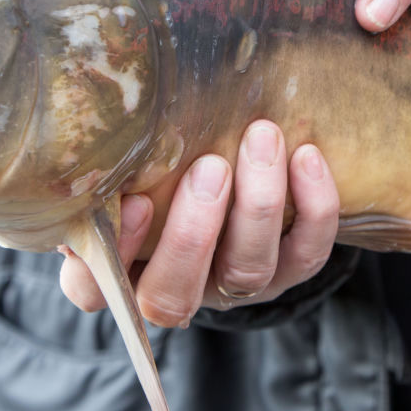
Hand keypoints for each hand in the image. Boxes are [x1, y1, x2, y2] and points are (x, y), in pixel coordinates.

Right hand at [59, 121, 339, 325]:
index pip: (95, 290)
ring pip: (247, 270)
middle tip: (209, 169)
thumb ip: (112, 158)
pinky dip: (315, 208)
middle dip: (193, 234)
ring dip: (258, 205)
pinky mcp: (287, 272)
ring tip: (262, 138)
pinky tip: (307, 156)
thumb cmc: (160, 165)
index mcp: (122, 270)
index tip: (134, 201)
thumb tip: (104, 116)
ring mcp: (233, 286)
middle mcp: (176, 288)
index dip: (116, 252)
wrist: (234, 172)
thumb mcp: (129, 164)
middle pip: (175, 294)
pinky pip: (307, 254)